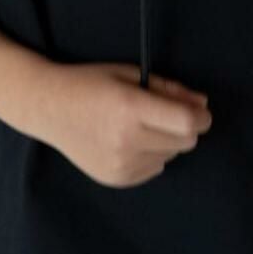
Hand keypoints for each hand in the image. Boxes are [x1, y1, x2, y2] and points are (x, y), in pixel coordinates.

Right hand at [32, 61, 211, 186]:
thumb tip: (202, 103)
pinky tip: (129, 141)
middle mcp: (126, 140)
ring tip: (140, 126)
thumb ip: (169, 89)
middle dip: (185, 127)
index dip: (201, 116)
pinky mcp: (116, 179)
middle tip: (165, 114)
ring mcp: (120, 164)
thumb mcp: (131, 75)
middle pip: (185, 142)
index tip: (198, 110)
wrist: (50, 109)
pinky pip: (155, 168)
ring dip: (167, 141)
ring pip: (171, 155)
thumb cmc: (92, 84)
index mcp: (130, 107)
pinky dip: (152, 155)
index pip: (187, 122)